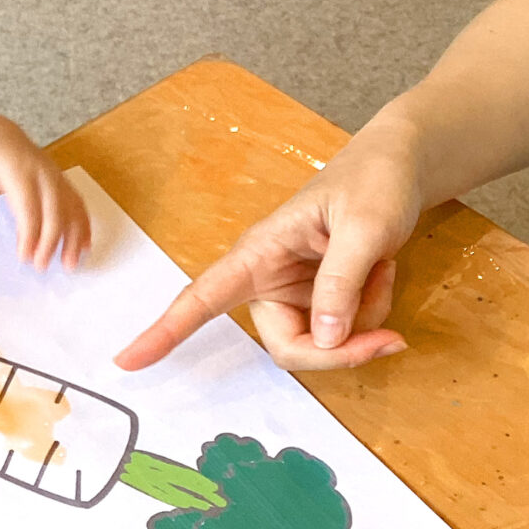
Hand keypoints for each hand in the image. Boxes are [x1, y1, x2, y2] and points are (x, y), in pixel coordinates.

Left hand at [0, 116, 92, 270]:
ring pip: (72, 209)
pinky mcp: (62, 183)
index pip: (29, 206)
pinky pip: (78, 204)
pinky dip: (84, 226)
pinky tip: (83, 247)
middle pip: (54, 210)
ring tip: (70, 264)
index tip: (25, 257)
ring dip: (74, 238)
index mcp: (19, 169)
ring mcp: (56, 177)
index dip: (30, 234)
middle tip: (41, 267)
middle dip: (51, 241)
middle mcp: (44, 172)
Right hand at [114, 128, 417, 370]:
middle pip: (290, 348)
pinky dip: (374, 311)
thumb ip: (342, 281)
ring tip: (382, 269)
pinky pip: (345, 334)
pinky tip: (383, 272)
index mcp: (258, 253)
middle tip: (391, 337)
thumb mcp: (365, 224)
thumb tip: (325, 338)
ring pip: (322, 346)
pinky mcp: (322, 303)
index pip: (202, 297)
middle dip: (340, 350)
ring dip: (365, 321)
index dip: (165, 331)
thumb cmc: (374, 181)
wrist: (401, 167)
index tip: (127, 361)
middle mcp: (269, 281)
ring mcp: (297, 295)